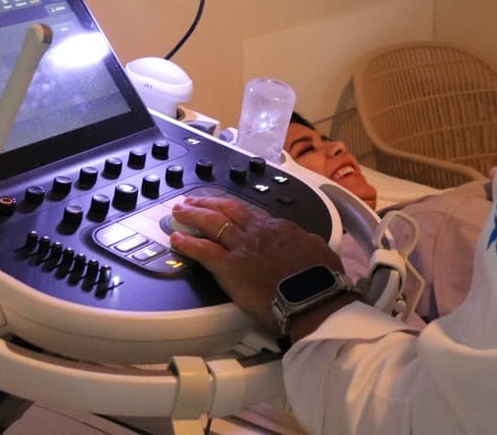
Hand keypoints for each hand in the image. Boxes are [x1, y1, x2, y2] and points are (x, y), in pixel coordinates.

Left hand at [168, 194, 344, 331]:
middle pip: (227, 209)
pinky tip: (176, 239)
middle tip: (193, 200)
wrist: (312, 297)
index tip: (228, 211)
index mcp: (279, 228)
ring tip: (179, 211)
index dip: (236, 211)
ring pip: (212, 222)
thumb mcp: (320, 252)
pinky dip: (187, 243)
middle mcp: (258, 231)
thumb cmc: (320, 281)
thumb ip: (309, 244)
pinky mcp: (230, 266)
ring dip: (193, 214)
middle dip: (208, 202)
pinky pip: (203, 250)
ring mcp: (242, 246)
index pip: (252, 214)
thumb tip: (310, 244)